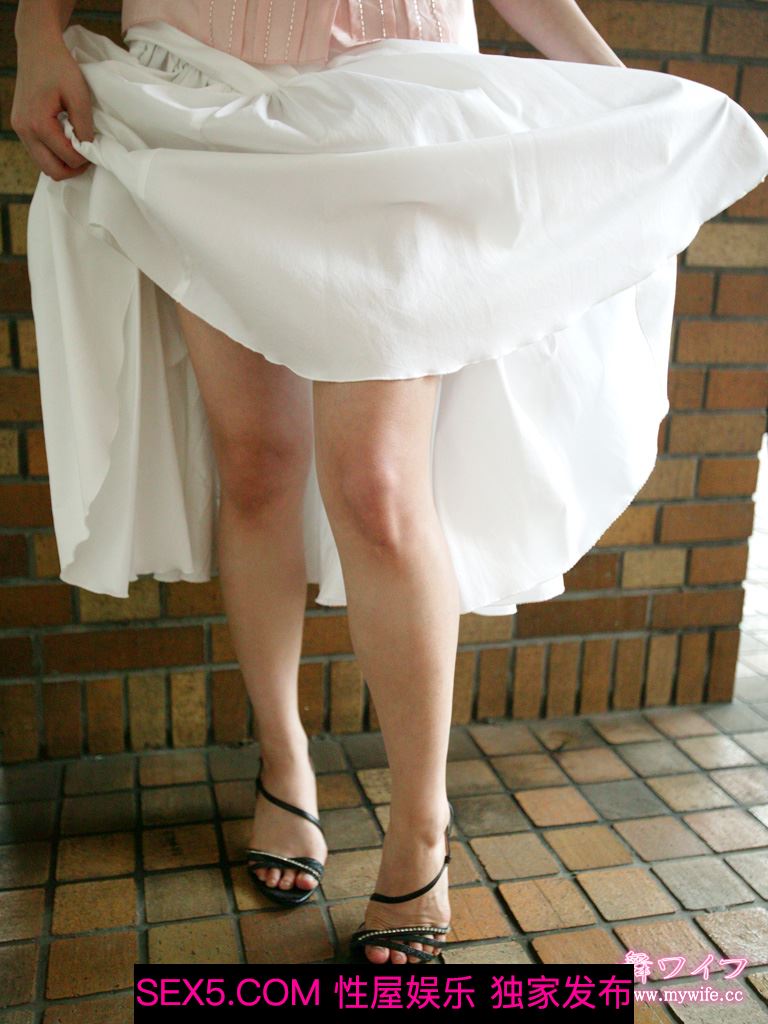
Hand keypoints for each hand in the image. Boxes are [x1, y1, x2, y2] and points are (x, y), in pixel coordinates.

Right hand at [11, 33, 94, 181]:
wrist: (37, 47)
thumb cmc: (59, 67)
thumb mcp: (79, 94)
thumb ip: (84, 125)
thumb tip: (88, 149)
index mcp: (38, 123)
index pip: (67, 158)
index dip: (86, 159)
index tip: (96, 148)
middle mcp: (24, 130)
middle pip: (51, 170)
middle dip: (73, 169)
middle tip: (88, 157)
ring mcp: (19, 129)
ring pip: (43, 164)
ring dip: (63, 163)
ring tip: (78, 148)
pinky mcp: (20, 126)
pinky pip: (38, 152)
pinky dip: (53, 154)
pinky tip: (66, 141)